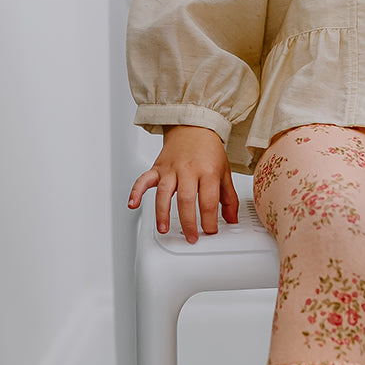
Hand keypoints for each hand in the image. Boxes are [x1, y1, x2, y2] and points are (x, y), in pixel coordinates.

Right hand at [127, 125, 238, 242]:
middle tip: (191, 237)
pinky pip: (144, 179)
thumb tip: (231, 219)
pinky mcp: (157, 167)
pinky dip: (136, 192)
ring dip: (162, 213)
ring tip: (164, 229)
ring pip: (164, 193)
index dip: (209, 220)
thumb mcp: (224, 172)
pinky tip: (133, 204)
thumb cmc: (209, 150)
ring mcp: (171, 169)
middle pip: (186, 199)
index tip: (210, 232)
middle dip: (188, 222)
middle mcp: (188, 170)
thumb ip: (228, 198)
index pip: (208, 200)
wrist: (194, 126)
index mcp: (207, 172)